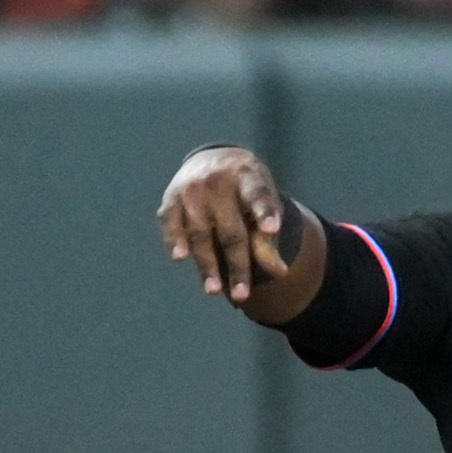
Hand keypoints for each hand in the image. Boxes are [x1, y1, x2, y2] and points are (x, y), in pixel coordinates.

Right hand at [156, 146, 289, 304]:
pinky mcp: (171, 198)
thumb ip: (268, 236)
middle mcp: (218, 181)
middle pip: (231, 230)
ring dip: (207, 264)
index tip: (273, 228)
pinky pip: (172, 223)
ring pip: (201, 233)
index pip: (258, 196)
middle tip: (242, 295)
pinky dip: (174, 238)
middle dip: (237, 265)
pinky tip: (180, 256)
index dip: (264, 212)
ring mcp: (192, 189)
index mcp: (248, 177)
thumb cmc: (246, 190)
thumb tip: (281, 273)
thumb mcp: (263, 202)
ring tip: (214, 290)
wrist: (213, 157)